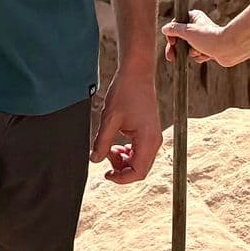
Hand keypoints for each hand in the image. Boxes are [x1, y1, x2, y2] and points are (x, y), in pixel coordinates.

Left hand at [90, 66, 162, 183]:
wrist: (137, 72)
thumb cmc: (126, 91)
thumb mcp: (110, 118)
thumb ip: (102, 142)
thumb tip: (95, 160)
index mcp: (148, 140)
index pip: (138, 172)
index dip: (121, 178)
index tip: (106, 173)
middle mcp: (154, 141)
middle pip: (140, 169)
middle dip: (121, 168)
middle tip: (105, 154)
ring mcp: (153, 136)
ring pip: (139, 161)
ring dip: (123, 160)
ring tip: (110, 147)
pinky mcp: (149, 132)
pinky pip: (140, 151)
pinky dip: (128, 152)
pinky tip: (116, 143)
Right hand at [162, 8, 246, 68]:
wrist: (229, 48)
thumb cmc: (209, 38)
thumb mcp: (187, 32)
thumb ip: (174, 30)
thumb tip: (165, 28)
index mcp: (193, 17)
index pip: (176, 26)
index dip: (172, 35)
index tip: (171, 42)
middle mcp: (198, 26)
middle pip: (180, 38)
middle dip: (178, 49)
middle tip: (171, 58)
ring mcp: (203, 38)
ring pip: (188, 48)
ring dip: (192, 53)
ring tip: (201, 51)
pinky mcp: (208, 48)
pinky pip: (197, 54)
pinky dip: (200, 57)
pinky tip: (207, 55)